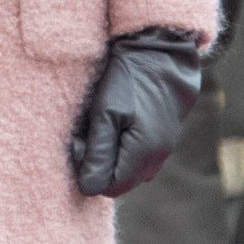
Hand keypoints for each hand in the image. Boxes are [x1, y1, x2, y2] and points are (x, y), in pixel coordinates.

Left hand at [69, 31, 204, 198]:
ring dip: (110, 155)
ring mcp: (162, 150)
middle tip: (86, 134)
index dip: (89, 171)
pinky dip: (122, 148)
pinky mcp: (163, 140)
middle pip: (118, 181)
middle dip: (98, 164)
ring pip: (128, 169)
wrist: (162, 55)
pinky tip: (115, 124)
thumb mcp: (105, 112)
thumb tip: (88, 187)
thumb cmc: (130, 81)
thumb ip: (98, 151)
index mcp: (142, 154)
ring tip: (100, 126)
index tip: (80, 143)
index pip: (108, 187)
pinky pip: (137, 158)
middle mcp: (156, 159)